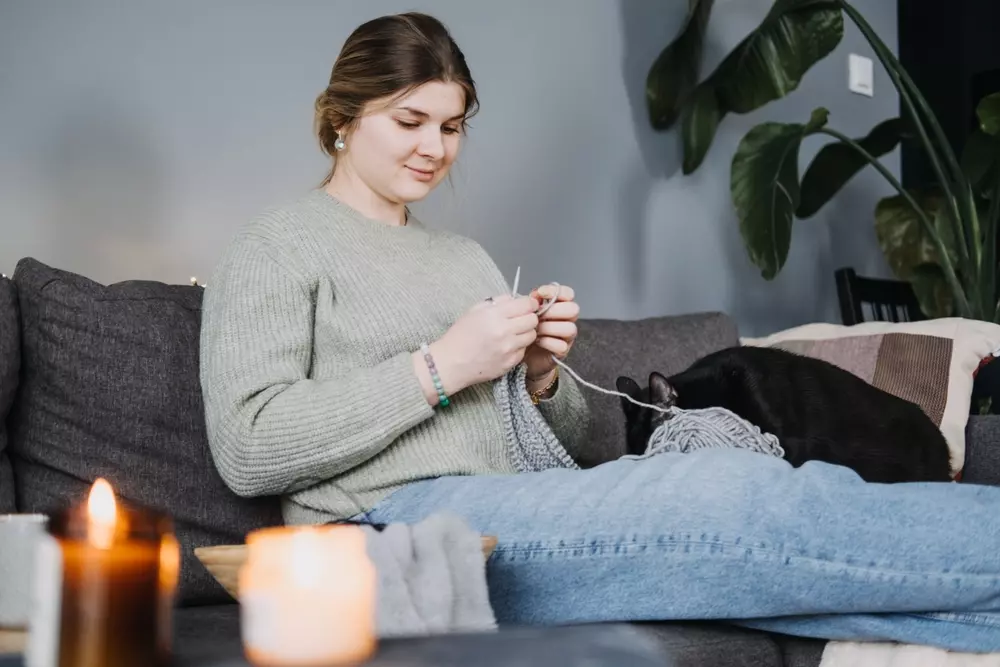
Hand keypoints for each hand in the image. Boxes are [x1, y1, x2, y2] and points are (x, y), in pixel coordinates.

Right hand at [420, 294, 539, 397]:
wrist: (451, 363)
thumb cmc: (460, 335)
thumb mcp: (474, 310)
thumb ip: (498, 302)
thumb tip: (516, 299)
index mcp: (494, 315)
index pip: (527, 305)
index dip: (530, 303)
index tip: (528, 305)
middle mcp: (504, 331)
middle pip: (533, 320)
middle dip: (529, 317)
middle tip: (520, 320)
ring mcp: (509, 349)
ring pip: (532, 335)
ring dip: (525, 332)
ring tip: (513, 333)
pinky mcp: (510, 363)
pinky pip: (524, 350)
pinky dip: (518, 346)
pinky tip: (506, 346)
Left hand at [523, 284, 578, 386]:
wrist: (523, 352)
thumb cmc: (526, 329)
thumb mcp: (526, 312)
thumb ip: (531, 302)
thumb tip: (534, 296)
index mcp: (559, 306)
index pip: (568, 293)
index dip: (557, 291)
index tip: (540, 293)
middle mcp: (566, 319)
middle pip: (573, 309)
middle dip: (554, 311)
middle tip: (539, 315)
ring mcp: (566, 336)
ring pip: (570, 328)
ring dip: (550, 328)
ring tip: (536, 330)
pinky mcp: (563, 350)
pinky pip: (562, 345)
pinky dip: (548, 342)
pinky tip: (538, 341)